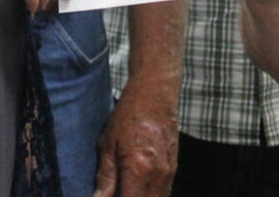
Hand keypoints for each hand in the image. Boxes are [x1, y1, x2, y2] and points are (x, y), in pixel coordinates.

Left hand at [93, 75, 178, 196]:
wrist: (156, 92)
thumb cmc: (129, 115)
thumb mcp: (108, 145)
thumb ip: (105, 178)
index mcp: (140, 170)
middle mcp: (159, 176)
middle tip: (113, 194)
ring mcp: (169, 173)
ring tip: (123, 189)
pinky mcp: (173, 169)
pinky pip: (163, 194)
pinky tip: (134, 188)